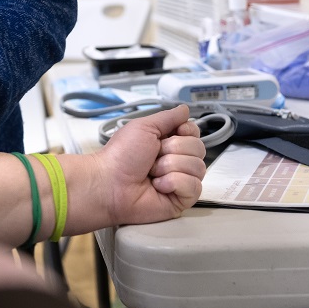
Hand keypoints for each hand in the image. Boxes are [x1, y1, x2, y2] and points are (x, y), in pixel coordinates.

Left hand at [97, 105, 206, 225]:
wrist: (109, 183)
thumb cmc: (121, 156)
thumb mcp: (144, 127)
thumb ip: (168, 117)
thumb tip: (185, 109)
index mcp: (168, 142)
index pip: (195, 133)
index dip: (187, 132)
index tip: (173, 133)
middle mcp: (177, 160)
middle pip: (199, 148)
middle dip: (173, 150)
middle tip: (154, 156)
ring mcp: (180, 180)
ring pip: (198, 167)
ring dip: (170, 167)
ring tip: (152, 173)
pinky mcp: (181, 199)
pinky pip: (194, 186)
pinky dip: (174, 183)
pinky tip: (158, 186)